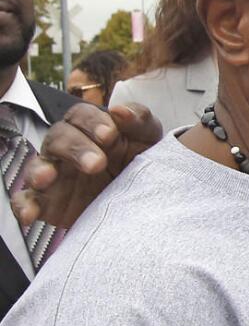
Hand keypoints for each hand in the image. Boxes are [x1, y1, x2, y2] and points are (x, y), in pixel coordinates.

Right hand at [13, 103, 162, 228]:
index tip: (110, 134)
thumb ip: (140, 120)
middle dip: (75, 147)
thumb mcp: (147, 140)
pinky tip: (29, 214)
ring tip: (49, 177)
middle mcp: (67, 149)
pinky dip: (23, 205)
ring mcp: (54, 175)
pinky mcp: (47, 202)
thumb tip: (120, 111)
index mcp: (90, 130)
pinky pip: (25, 201)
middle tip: (98, 163)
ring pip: (36, 166)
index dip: (92, 122)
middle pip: (58, 137)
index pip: (81, 115)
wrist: (141, 201)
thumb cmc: (139, 162)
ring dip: (40, 171)